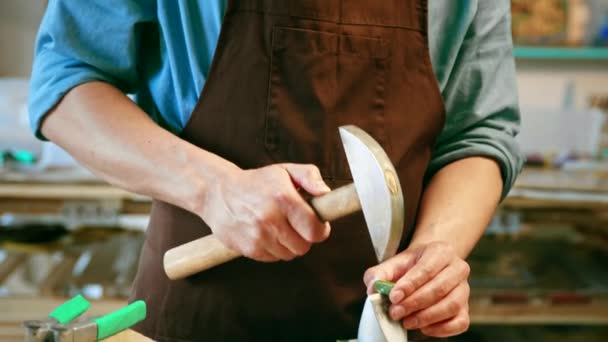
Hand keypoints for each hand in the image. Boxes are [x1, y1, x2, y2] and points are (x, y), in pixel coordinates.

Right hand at [199, 163, 330, 261]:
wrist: (218, 193)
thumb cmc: (256, 182)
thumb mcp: (284, 171)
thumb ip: (310, 176)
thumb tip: (326, 194)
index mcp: (283, 198)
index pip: (315, 230)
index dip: (320, 230)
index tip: (317, 225)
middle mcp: (270, 219)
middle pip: (304, 246)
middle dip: (304, 237)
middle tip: (296, 225)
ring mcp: (258, 236)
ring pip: (289, 255)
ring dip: (288, 244)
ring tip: (278, 227)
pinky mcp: (248, 249)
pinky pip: (273, 258)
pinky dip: (273, 249)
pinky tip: (265, 233)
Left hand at [363, 241, 470, 337]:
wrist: (429, 267)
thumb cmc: (411, 266)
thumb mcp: (393, 264)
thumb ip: (379, 273)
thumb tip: (373, 289)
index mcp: (441, 251)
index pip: (426, 269)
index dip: (409, 284)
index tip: (394, 296)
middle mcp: (457, 268)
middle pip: (439, 288)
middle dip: (414, 303)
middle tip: (396, 313)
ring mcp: (464, 289)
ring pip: (451, 305)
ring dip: (427, 317)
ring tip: (407, 322)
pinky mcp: (466, 308)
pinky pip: (460, 322)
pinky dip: (442, 328)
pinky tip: (424, 328)